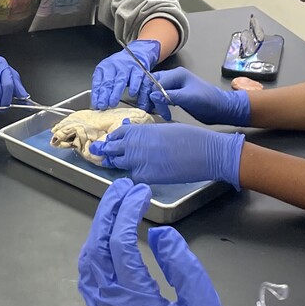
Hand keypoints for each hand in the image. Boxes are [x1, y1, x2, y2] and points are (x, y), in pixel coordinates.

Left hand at [77, 180, 247, 305]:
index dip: (126, 213)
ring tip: (115, 207)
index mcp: (136, 302)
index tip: (141, 193)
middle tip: (123, 189)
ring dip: (97, 231)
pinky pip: (90, 280)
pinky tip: (108, 241)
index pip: (119, 245)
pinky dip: (95, 252)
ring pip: (87, 265)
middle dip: (106, 214)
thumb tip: (159, 234)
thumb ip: (183, 267)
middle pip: (96, 250)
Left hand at [90, 38, 161, 110]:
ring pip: (120, 80)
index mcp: (104, 68)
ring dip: (116, 93)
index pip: (98, 82)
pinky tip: (131, 94)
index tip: (96, 105)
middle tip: (102, 105)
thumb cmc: (119, 68)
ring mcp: (126, 67)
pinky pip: (136, 78)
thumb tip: (97, 103)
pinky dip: (134, 86)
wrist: (135, 54)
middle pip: (108, 81)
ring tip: (113, 103)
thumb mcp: (107, 74)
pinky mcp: (138, 69)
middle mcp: (114, 66)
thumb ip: (102, 86)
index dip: (96, 94)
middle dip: (104, 95)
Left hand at [91, 120, 243, 188]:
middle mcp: (134, 145)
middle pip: (112, 149)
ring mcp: (137, 161)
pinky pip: (132, 177)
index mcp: (139, 130)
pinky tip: (133, 176)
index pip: (117, 134)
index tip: (109, 141)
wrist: (203, 152)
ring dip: (117, 163)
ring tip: (112, 163)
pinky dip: (132, 177)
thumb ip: (147, 133)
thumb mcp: (164, 128)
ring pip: (118, 164)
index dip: (112, 138)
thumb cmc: (190, 137)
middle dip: (107, 151)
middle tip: (100, 153)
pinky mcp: (146, 177)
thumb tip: (137, 135)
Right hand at [149, 68, 252, 125]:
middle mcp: (174, 78)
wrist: (221, 109)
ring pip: (156, 91)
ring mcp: (175, 87)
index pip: (156, 82)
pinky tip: (162, 112)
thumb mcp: (189, 98)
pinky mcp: (176, 96)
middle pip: (153, 84)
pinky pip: (162, 97)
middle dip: (149, 97)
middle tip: (149, 110)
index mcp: (178, 74)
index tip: (152, 107)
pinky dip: (159, 104)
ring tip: (156, 112)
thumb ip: (170, 96)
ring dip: (154, 102)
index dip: (151, 94)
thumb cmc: (209, 101)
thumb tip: (153, 96)